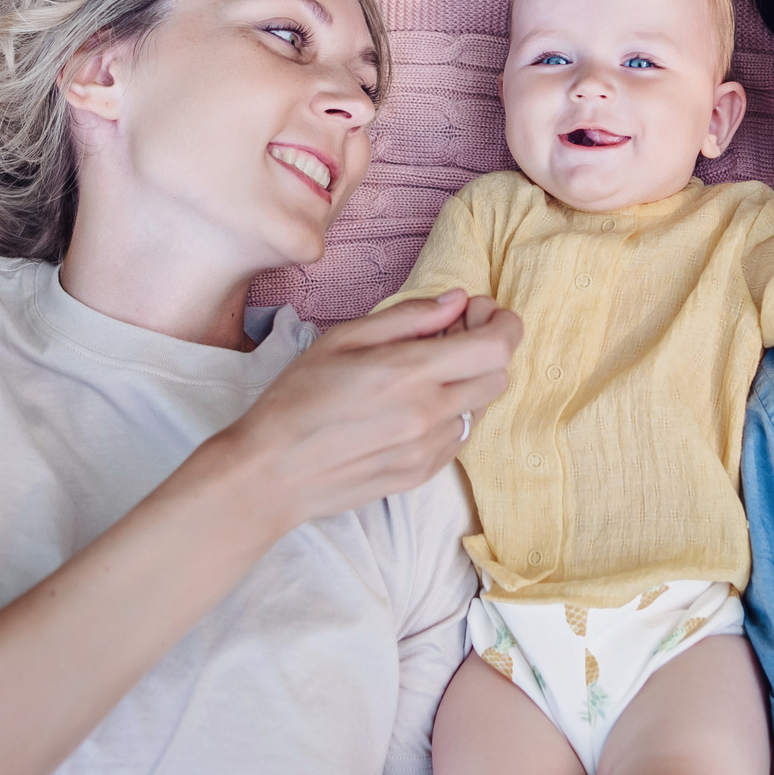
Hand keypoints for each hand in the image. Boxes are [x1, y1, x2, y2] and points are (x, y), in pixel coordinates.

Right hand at [207, 291, 519, 533]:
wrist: (271, 473)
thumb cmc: (297, 399)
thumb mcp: (342, 339)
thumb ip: (408, 317)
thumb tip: (457, 300)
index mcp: (409, 373)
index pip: (496, 347)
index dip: (502, 323)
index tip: (482, 310)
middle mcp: (429, 414)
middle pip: (498, 376)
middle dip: (488, 348)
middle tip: (454, 333)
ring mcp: (429, 449)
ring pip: (481, 407)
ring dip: (469, 381)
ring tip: (428, 370)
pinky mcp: (422, 474)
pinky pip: (459, 437)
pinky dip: (452, 413)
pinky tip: (416, 404)